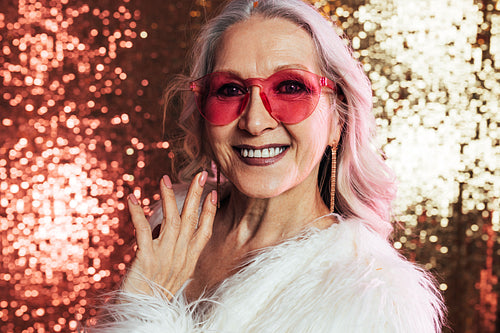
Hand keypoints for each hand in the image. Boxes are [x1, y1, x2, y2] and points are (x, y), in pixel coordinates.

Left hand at [122, 171, 216, 299]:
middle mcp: (181, 257)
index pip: (205, 231)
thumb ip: (172, 247)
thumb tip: (164, 225)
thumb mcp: (172, 270)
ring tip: (166, 178)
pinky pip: (144, 231)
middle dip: (197, 195)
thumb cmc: (155, 291)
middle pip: (191, 220)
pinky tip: (132, 198)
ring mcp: (165, 258)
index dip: (210, 211)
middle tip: (201, 174)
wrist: (142, 312)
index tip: (213, 192)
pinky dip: (137, 213)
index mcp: (190, 260)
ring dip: (169, 198)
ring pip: (172, 221)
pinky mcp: (147, 259)